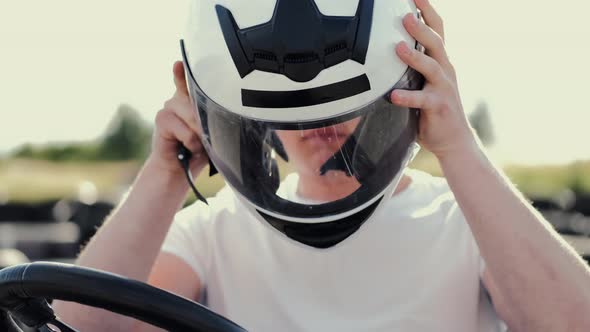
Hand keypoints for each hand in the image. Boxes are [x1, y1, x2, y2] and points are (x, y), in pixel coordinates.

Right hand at [148, 61, 207, 177]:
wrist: (179, 168)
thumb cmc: (198, 148)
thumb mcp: (210, 132)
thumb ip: (209, 119)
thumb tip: (207, 117)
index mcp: (193, 98)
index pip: (191, 80)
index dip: (185, 70)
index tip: (180, 62)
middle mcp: (179, 98)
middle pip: (200, 102)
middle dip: (206, 123)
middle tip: (205, 137)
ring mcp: (168, 106)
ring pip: (192, 115)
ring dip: (198, 134)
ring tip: (196, 143)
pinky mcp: (161, 118)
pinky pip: (184, 129)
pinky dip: (190, 141)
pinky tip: (187, 147)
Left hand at [391, 0, 477, 159]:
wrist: (454, 140)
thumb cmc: (433, 109)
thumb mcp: (423, 83)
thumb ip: (411, 68)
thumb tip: (386, 51)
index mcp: (440, 62)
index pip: (437, 30)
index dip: (428, 11)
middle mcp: (445, 71)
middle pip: (436, 43)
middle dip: (421, 27)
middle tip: (406, 14)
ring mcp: (444, 88)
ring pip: (431, 67)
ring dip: (414, 57)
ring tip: (398, 48)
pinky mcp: (439, 107)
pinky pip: (422, 100)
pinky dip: (408, 97)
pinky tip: (394, 96)